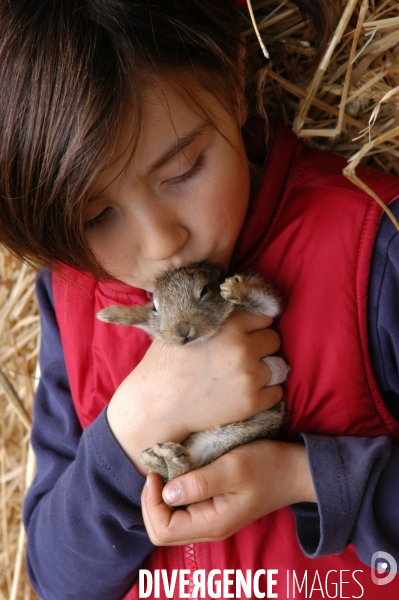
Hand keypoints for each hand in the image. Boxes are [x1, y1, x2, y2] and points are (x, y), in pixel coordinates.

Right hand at [107, 312, 282, 472]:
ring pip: (278, 366)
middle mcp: (243, 348)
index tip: (245, 335)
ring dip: (265, 370)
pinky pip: (277, 392)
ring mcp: (250, 376)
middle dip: (261, 346)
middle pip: (274, 340)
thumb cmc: (165, 364)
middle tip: (243, 356)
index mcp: (229, 325)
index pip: (264, 318)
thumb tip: (229, 303)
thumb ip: (212, 315)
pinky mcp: (252, 402)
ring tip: (244, 375)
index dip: (254, 326)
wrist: (157, 405)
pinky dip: (266, 392)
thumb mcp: (184, 327)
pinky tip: (245, 392)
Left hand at [141, 439, 315, 544]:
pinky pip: (182, 508)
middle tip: (158, 471)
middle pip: (162, 529)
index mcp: (213, 524)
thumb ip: (200, 483)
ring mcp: (212, 518)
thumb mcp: (234, 469)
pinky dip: (173, 492)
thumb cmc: (267, 466)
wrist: (295, 470)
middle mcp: (209, 527)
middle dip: (152, 502)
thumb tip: (167, 492)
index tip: (157, 472)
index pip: (163, 530)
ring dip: (161, 496)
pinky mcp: (214, 507)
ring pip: (170, 520)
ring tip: (166, 469)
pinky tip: (178, 472)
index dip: (152, 502)